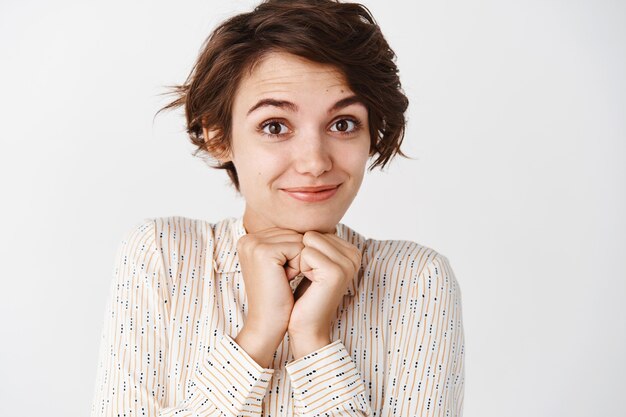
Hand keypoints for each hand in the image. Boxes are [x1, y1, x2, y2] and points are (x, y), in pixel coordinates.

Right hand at [235, 227, 303, 365]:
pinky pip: (299, 248)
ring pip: (298, 240)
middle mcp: (248, 238)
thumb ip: (287, 243)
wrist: (267, 323)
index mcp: (250, 239)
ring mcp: (253, 244)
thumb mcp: (282, 265)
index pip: (289, 233)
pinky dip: (299, 265)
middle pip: (294, 234)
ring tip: (283, 279)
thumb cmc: (278, 298)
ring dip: (299, 262)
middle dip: (298, 257)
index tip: (282, 275)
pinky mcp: (263, 252)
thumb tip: (318, 228)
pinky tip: (285, 280)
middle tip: (283, 279)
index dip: (295, 255)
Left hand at [287, 231, 361, 356]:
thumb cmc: (303, 294)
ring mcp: (348, 263)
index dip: (304, 250)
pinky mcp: (336, 272)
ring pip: (308, 240)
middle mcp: (354, 254)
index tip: (311, 272)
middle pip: (312, 233)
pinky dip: (300, 268)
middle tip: (308, 277)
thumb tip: (301, 215)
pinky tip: (308, 284)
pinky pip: (306, 253)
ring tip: (308, 280)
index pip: (316, 230)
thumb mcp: (310, 261)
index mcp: (351, 250)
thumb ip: (313, 240)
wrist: (304, 325)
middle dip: (301, 254)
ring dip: (300, 261)